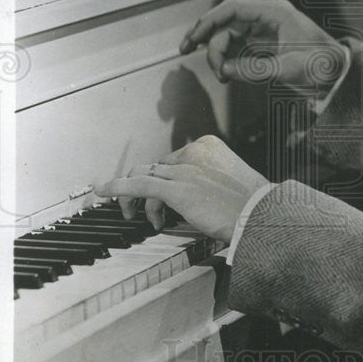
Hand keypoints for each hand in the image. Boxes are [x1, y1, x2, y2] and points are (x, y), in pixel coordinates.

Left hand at [95, 135, 268, 243]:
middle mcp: (193, 152)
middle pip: (156, 166)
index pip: (173, 158)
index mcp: (208, 145)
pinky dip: (117, 188)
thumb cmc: (251, 204)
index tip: (160, 196)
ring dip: (133, 197)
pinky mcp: (175, 188)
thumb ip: (208, 178)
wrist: (258, 214)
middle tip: (140, 206)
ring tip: (133, 215)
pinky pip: (137, 185)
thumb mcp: (230, 180)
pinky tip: (104, 191)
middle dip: (144, 187)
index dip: (163, 179)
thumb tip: (191, 194)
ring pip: (145, 176)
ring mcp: (183, 169)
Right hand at [179, 0, 346, 99]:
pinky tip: (225, 72)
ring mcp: (266, 30)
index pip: (231, 8)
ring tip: (220, 74)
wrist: (339, 73)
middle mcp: (267, 17)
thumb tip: (224, 70)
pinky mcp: (266, 45)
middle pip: (226, 21)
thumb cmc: (322, 65)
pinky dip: (228, 58)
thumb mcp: (289, 68)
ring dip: (218, 52)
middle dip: (207, 38)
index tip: (192, 39)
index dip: (207, 22)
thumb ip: (255, 70)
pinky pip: (239, 47)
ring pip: (230, 35)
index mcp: (274, 12)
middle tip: (189, 54)